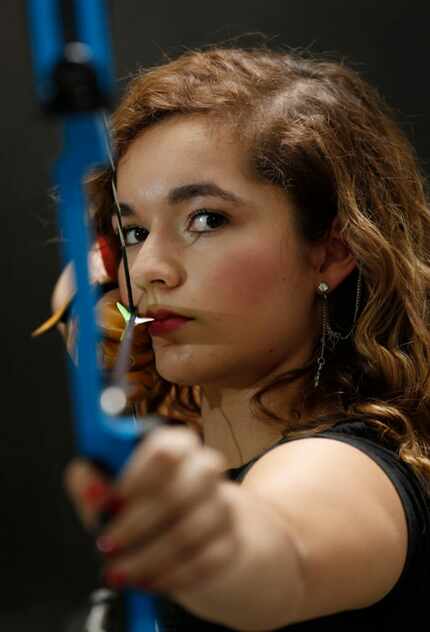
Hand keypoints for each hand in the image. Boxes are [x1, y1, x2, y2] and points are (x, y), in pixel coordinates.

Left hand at [65, 426, 240, 594]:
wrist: (201, 536)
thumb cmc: (151, 506)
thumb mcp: (115, 492)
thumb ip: (93, 484)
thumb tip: (87, 483)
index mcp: (178, 445)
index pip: (165, 448)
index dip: (137, 476)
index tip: (111, 502)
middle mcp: (206, 469)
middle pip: (176, 492)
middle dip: (134, 525)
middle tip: (106, 545)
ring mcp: (223, 505)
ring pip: (188, 532)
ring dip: (146, 558)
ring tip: (119, 571)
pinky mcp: (231, 542)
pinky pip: (202, 562)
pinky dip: (169, 576)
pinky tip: (148, 580)